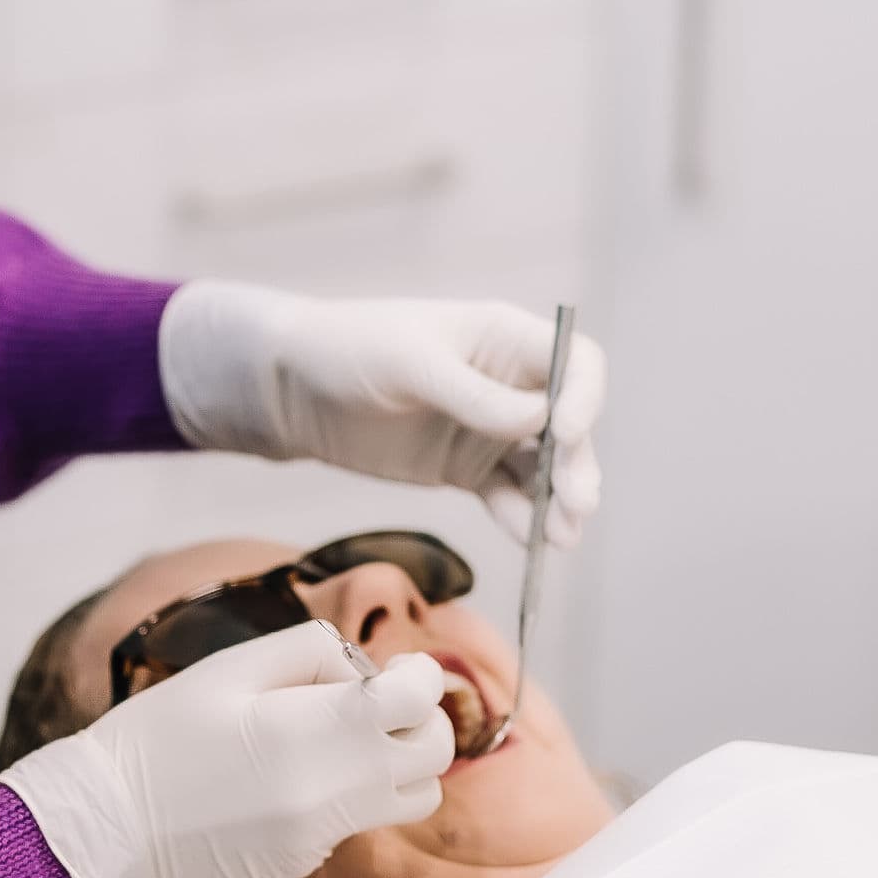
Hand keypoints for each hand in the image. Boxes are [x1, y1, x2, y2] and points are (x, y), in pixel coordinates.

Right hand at [0, 628, 453, 877]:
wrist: (106, 825)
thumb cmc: (158, 736)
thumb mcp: (227, 668)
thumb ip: (307, 651)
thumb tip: (359, 669)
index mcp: (314, 732)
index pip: (416, 701)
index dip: (419, 675)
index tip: (395, 668)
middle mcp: (333, 791)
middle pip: (434, 755)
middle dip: (419, 719)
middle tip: (377, 700)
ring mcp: (323, 835)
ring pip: (411, 797)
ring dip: (397, 762)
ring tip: (343, 738)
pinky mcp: (305, 861)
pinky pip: (358, 821)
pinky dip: (348, 792)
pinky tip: (290, 775)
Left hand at [157, 286, 605, 546]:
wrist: (294, 385)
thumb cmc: (350, 348)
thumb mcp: (410, 363)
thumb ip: (474, 394)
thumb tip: (539, 424)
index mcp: (505, 337)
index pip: (574, 361)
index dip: (583, 397)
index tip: (565, 433)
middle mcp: (510, 382)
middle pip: (569, 423)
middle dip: (578, 463)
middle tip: (577, 504)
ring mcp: (490, 429)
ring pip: (545, 468)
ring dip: (559, 500)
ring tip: (564, 537)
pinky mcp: (466, 468)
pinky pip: (507, 496)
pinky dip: (522, 518)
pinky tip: (533, 540)